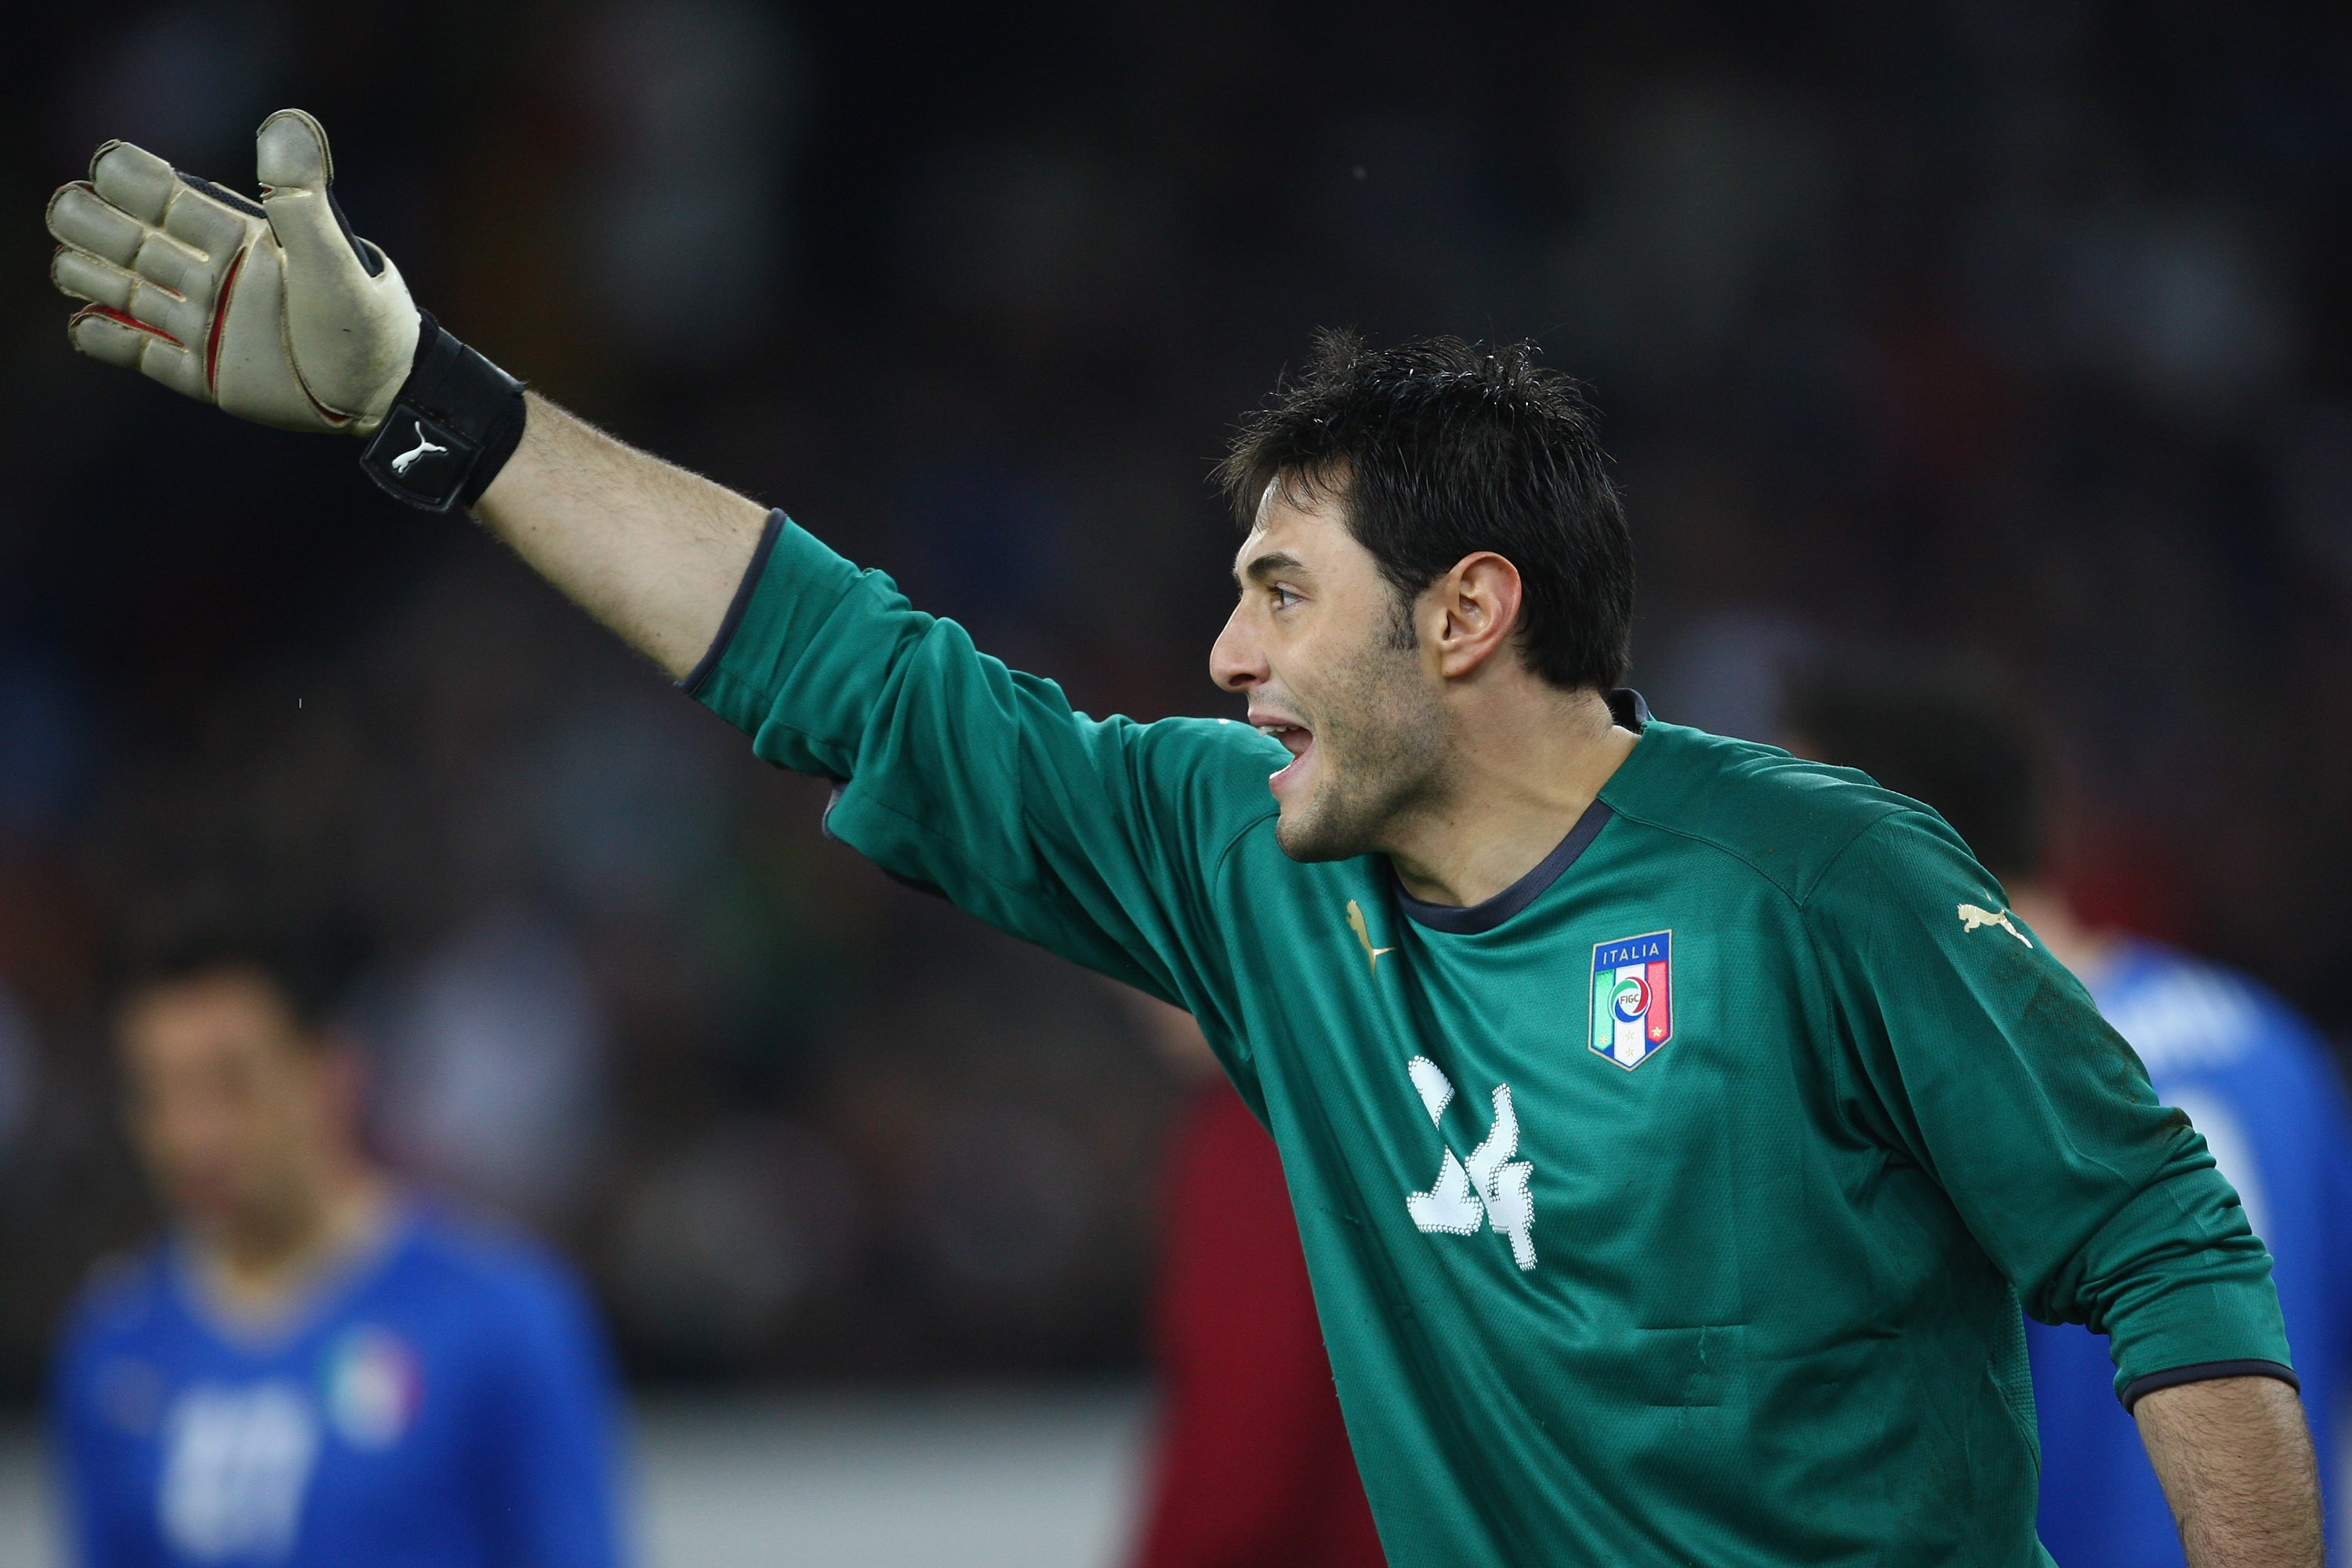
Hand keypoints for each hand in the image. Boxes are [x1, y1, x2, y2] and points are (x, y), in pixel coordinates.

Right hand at [45, 109, 418, 434]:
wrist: (383, 398)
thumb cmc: (367, 323)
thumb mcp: (336, 258)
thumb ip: (302, 197)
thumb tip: (285, 121)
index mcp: (239, 237)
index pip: (163, 196)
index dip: (127, 179)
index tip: (110, 173)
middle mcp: (212, 275)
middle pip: (127, 238)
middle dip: (92, 223)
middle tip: (78, 219)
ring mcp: (203, 323)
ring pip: (121, 288)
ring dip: (87, 272)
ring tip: (77, 268)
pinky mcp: (201, 372)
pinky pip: (137, 352)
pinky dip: (104, 339)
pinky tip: (88, 326)